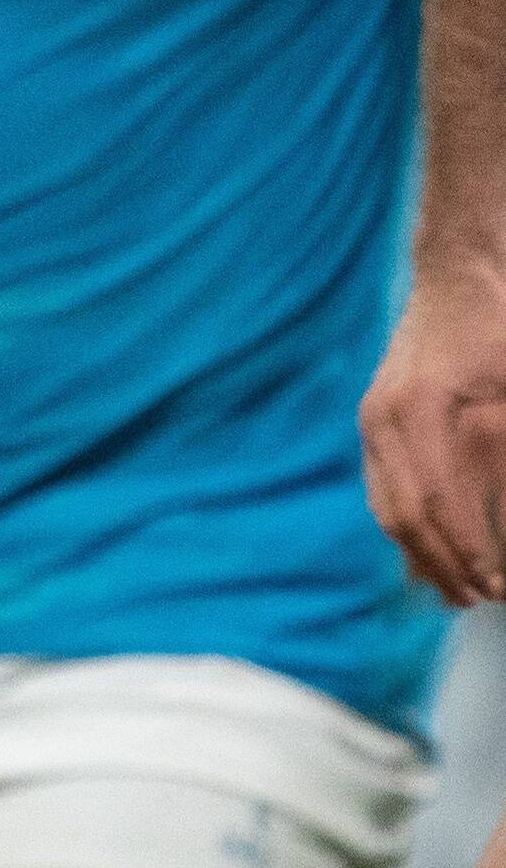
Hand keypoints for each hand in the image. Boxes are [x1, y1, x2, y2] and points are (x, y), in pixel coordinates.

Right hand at [366, 256, 505, 603]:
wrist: (465, 270)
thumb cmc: (502, 326)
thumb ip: (503, 461)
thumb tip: (499, 520)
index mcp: (426, 412)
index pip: (440, 505)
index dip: (469, 553)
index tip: (497, 586)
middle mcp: (388, 420)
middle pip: (406, 515)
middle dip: (443, 564)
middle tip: (478, 598)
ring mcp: (375, 418)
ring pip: (388, 506)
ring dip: (420, 552)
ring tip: (452, 585)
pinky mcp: (377, 416)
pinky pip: (383, 484)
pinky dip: (405, 523)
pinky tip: (427, 544)